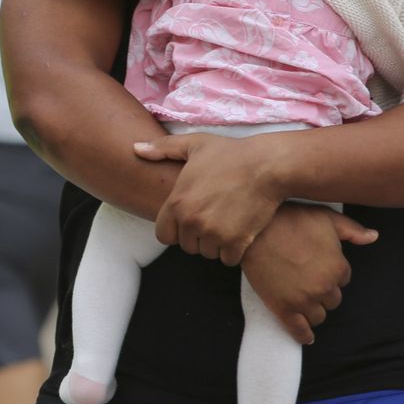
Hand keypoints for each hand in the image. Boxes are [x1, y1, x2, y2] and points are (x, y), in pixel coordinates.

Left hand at [135, 131, 290, 264]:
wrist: (267, 165)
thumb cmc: (230, 153)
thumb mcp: (194, 144)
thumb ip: (162, 148)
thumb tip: (135, 149)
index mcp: (176, 202)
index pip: (164, 235)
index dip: (176, 229)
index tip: (190, 219)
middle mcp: (191, 221)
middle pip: (187, 246)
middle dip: (197, 236)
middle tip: (213, 218)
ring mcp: (213, 233)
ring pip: (207, 253)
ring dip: (216, 244)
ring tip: (227, 222)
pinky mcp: (236, 242)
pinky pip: (228, 259)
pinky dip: (234, 250)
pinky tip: (240, 232)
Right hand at [240, 203, 378, 343]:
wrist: (255, 231)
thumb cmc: (291, 220)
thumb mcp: (326, 217)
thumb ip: (352, 229)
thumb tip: (373, 236)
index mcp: (338, 267)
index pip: (343, 280)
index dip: (332, 273)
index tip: (319, 266)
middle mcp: (324, 288)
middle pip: (332, 300)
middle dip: (324, 292)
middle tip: (308, 280)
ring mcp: (303, 301)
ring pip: (318, 316)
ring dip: (314, 309)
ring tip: (303, 300)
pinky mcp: (283, 308)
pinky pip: (298, 330)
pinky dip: (303, 336)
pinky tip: (306, 337)